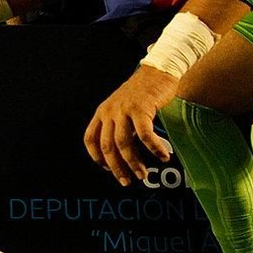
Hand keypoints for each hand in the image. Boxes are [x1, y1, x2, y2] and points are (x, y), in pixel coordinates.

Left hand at [84, 65, 176, 185]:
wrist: (157, 70)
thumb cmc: (143, 92)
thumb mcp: (122, 107)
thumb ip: (120, 126)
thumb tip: (124, 154)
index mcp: (102, 112)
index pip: (91, 139)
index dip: (97, 158)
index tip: (108, 170)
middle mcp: (109, 111)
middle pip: (107, 147)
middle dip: (117, 168)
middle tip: (127, 181)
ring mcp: (124, 110)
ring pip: (124, 144)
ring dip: (134, 163)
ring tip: (144, 174)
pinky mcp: (141, 108)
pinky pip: (145, 135)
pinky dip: (154, 148)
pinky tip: (162, 156)